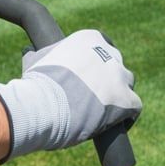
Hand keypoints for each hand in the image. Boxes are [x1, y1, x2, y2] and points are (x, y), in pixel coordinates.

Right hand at [0, 29, 141, 159]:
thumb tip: (29, 53)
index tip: (88, 77)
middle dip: (107, 79)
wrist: (43, 105)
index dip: (96, 64)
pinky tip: (113, 126)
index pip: (101, 47)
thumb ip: (38, 56)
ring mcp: (120, 75)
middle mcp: (109, 53)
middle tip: (93, 96)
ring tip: (102, 112)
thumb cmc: (36, 85)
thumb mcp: (35, 62)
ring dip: (117, 96)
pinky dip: (127, 117)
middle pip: (115, 65)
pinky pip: (135, 107)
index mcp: (89, 39)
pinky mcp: (127, 99)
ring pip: (126, 84)